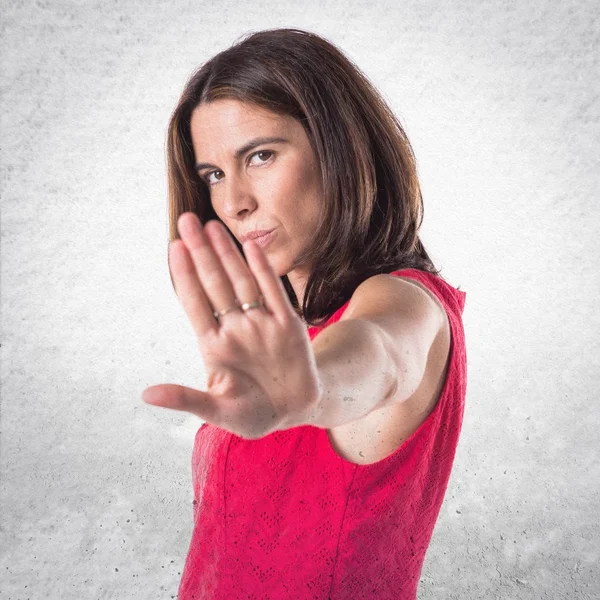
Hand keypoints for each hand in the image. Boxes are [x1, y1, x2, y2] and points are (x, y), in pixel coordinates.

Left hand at [141, 212, 321, 439]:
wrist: (295, 410)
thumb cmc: (253, 414)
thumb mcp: (218, 411)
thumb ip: (186, 399)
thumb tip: (146, 394)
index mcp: (215, 346)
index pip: (195, 303)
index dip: (185, 275)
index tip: (174, 248)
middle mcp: (236, 328)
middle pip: (215, 284)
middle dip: (201, 253)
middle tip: (186, 221)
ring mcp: (262, 324)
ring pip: (242, 282)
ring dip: (228, 254)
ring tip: (211, 226)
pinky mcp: (289, 326)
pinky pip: (275, 293)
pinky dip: (264, 270)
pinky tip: (251, 247)